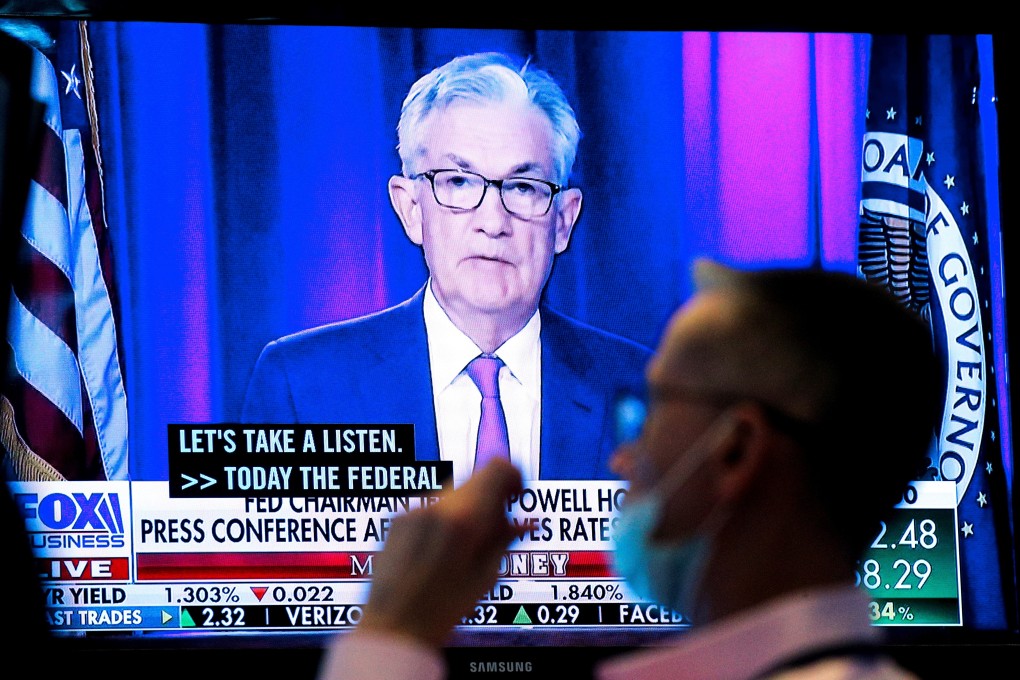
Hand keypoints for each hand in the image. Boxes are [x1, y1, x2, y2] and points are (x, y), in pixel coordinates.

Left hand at [357, 459, 523, 646]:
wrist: (394, 624)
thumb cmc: (440, 609)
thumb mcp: (485, 576)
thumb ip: (503, 539)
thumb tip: (521, 521)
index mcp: (465, 519)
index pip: (496, 468)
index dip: (512, 478)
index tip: (514, 497)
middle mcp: (437, 506)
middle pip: (474, 480)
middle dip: (488, 501)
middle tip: (493, 531)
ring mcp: (415, 509)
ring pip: (452, 493)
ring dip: (464, 510)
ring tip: (462, 547)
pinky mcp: (399, 517)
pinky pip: (431, 507)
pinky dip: (442, 520)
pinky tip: (439, 550)